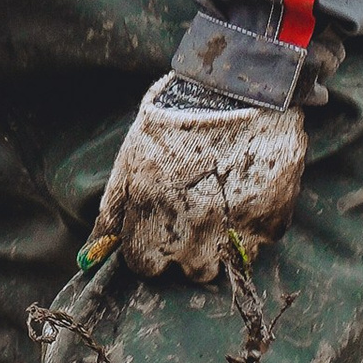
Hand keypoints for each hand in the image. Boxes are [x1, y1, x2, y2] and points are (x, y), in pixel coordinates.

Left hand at [89, 76, 306, 283]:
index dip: (149, 246)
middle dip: (188, 249)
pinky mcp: (272, 223)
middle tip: (193, 211)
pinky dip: (253, 221)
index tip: (158, 225)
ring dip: (223, 241)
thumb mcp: (131, 163)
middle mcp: (195, 241)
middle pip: (192, 271)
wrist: (236, 91)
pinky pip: (261, 240)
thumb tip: (90, 257)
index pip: (146, 267)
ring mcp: (236, 235)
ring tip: (222, 199)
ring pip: (228, 262)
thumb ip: (112, 215)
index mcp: (153, 228)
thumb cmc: (173, 124)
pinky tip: (246, 188)